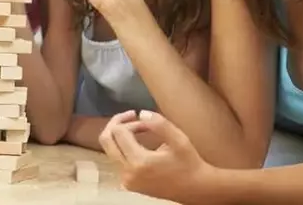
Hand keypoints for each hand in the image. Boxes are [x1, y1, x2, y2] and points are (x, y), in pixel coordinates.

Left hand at [98, 110, 213, 202]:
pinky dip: (123, 146)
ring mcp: (126, 180)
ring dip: (120, 135)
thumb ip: (159, 124)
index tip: (144, 121)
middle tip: (131, 115)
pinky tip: (138, 141)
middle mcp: (128, 173)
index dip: (130, 121)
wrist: (195, 189)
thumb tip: (141, 113)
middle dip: (116, 123)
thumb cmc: (189, 163)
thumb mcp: (179, 139)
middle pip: (106, 140)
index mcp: (139, 162)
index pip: (119, 132)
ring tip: (140, 128)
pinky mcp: (128, 183)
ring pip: (110, 149)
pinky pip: (117, 159)